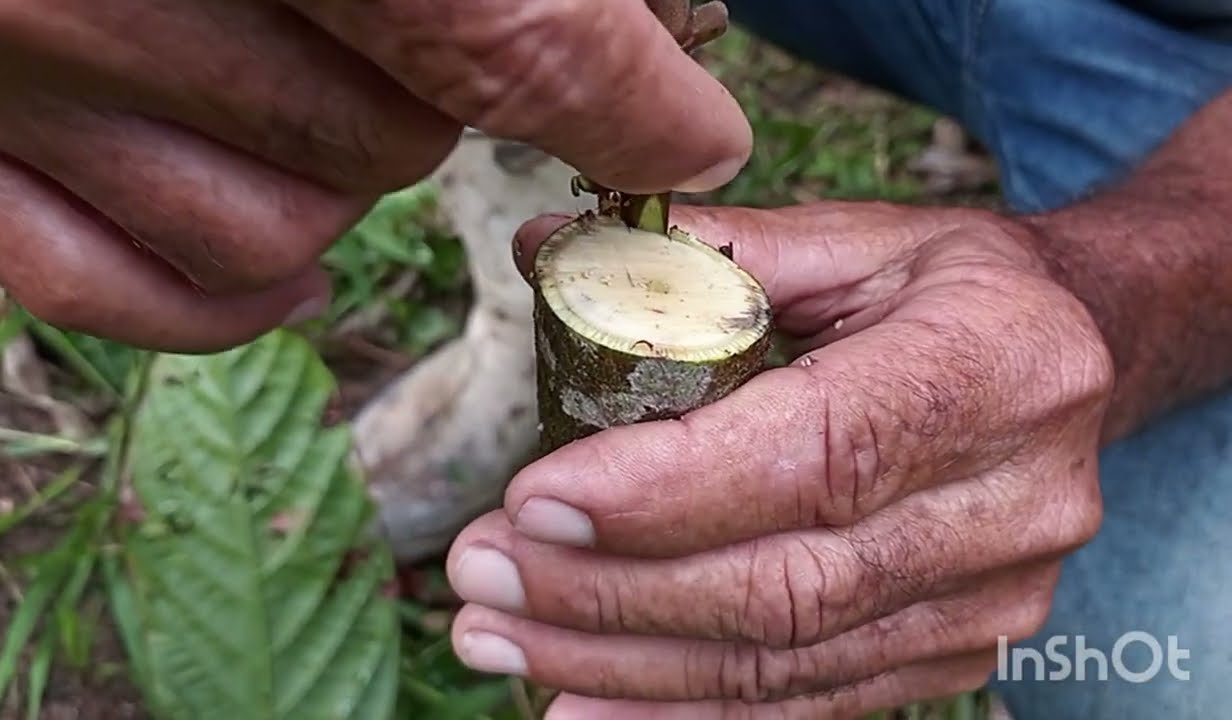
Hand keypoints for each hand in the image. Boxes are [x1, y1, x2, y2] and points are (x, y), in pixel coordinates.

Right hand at [0, 0, 748, 350]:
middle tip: (435, 28)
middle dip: (451, 99)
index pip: (488, 23)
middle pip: (384, 136)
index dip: (621, 91)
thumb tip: (659, 21)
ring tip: (329, 84)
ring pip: (274, 231)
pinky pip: (121, 292)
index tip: (691, 121)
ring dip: (341, 176)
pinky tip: (287, 253)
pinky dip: (226, 296)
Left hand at [445, 202, 1113, 717]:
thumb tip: (542, 253)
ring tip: (498, 636)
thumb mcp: (855, 240)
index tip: (534, 499)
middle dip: (609, 589)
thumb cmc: (950, 288)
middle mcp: (1012, 503)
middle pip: (786, 582)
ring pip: (782, 660)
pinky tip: (583, 707)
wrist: (1074, 361)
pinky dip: (685, 715)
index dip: (668, 492)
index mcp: (994, 369)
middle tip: (481, 570)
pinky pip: (807, 703)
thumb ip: (711, 255)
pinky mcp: (955, 651)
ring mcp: (990, 598)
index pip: (818, 454)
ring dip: (621, 660)